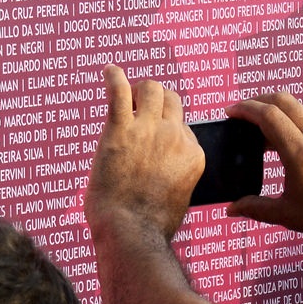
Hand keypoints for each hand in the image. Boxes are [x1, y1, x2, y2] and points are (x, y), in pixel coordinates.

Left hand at [86, 66, 203, 241]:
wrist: (131, 232)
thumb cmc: (149, 225)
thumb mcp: (179, 198)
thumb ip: (175, 176)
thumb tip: (163, 172)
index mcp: (194, 154)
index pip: (183, 126)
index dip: (166, 129)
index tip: (153, 135)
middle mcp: (176, 136)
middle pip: (171, 100)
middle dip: (156, 101)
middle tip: (140, 107)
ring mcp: (149, 130)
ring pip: (150, 89)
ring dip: (138, 90)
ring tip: (126, 95)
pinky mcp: (120, 129)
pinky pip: (119, 91)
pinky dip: (113, 77)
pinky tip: (108, 71)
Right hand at [227, 92, 302, 246]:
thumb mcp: (291, 215)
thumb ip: (257, 209)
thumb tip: (232, 209)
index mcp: (299, 150)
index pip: (267, 115)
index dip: (245, 108)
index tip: (230, 112)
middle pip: (284, 101)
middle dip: (260, 101)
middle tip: (243, 114)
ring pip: (300, 114)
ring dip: (279, 116)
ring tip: (264, 139)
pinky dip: (296, 129)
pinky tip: (292, 151)